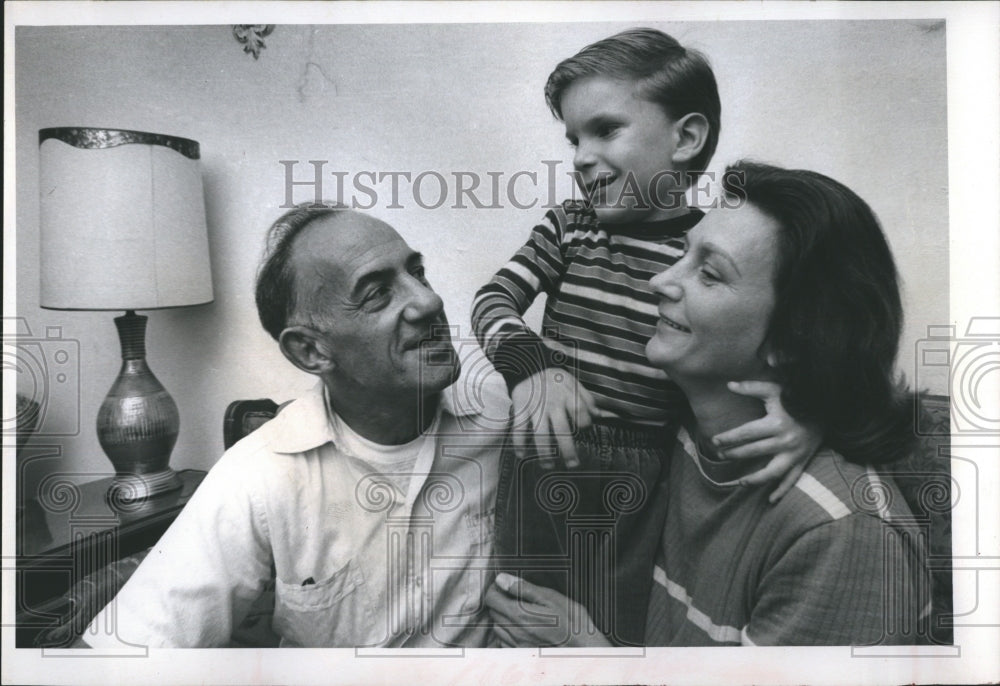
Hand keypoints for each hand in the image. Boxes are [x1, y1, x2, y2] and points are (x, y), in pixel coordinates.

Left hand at [485, 573, 610, 647]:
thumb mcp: (550, 598)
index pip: (491, 598)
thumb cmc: (571, 622)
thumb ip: (523, 588)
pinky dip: (508, 632)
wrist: (583, 649)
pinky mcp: (519, 654)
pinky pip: (503, 641)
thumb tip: (502, 579)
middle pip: (492, 611)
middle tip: (516, 597)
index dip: (496, 588)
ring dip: (503, 617)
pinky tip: (522, 628)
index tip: (506, 585)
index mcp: (520, 614)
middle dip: (500, 601)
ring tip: (521, 613)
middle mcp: (514, 631)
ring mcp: (516, 645)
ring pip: (496, 626)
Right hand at [510, 369, 597, 467]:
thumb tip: (599, 415)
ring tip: (548, 466)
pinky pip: (518, 428)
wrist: (529, 364)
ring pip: (540, 434)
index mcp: (568, 397)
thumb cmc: (555, 378)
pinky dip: (518, 443)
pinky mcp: (521, 408)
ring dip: (544, 453)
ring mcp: (536, 408)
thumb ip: (587, 399)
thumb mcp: (574, 382)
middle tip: (573, 465)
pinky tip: (521, 455)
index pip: (581, 416)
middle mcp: (553, 404)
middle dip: (568, 450)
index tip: (583, 429)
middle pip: (562, 430)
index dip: (584, 424)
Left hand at [713, 380, 822, 501]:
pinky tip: (770, 500)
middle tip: (719, 456)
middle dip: (735, 454)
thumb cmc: (797, 399)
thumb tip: (729, 384)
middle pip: (755, 451)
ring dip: (756, 479)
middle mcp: (785, 441)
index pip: (746, 433)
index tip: (715, 441)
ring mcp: (795, 454)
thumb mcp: (775, 389)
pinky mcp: (802, 461)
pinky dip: (782, 491)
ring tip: (740, 482)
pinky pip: (792, 480)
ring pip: (773, 472)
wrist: (827, 410)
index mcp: (776, 424)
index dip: (729, 438)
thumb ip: (752, 387)